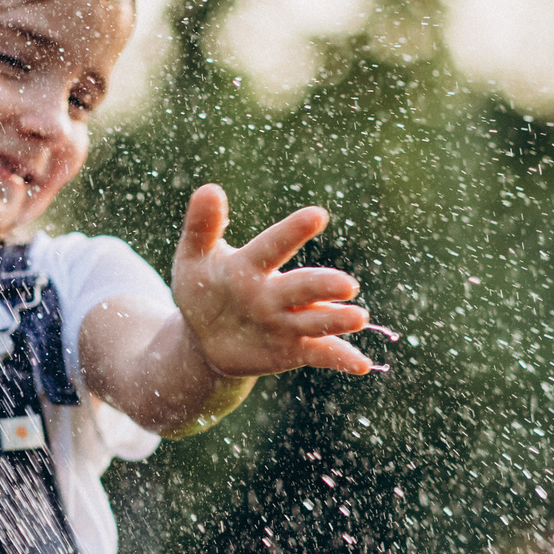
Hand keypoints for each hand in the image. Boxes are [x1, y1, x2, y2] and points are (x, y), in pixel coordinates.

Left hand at [172, 184, 374, 378]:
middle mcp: (277, 291)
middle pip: (303, 286)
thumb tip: (208, 189)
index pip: (274, 246)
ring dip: (337, 319)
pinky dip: (341, 358)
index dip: (293, 231)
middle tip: (346, 285)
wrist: (206, 337)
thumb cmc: (203, 289)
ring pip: (316, 318)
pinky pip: (321, 353)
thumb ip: (201, 227)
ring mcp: (289, 321)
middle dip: (324, 285)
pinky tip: (361, 365)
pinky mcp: (294, 349)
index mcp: (253, 265)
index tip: (317, 216)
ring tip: (358, 318)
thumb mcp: (192, 260)